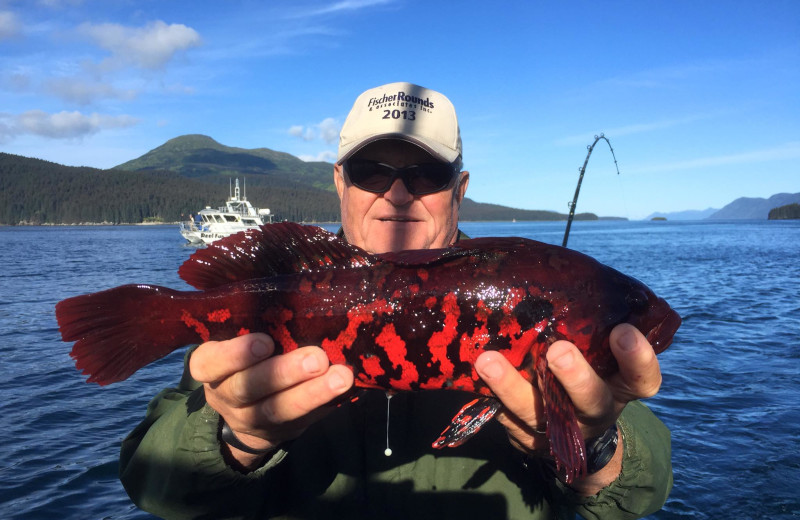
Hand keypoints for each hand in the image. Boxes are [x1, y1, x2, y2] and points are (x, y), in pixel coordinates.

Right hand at [189, 333, 353, 468]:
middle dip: (284, 373)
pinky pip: (303, 420)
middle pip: (249, 387)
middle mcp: (226, 395)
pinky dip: (326, 404)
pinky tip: (346, 390)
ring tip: (341, 377)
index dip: (235, 355)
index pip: (209, 363)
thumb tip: (297, 295)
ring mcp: (251, 419)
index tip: (264, 342)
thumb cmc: (246, 358)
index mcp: (210, 367)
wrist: (247, 410)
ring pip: (278, 409)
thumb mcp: (237, 340)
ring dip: (312, 393)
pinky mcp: (279, 432)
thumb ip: (255, 323)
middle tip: (317, 359)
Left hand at [474, 323, 661, 494]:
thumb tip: (560, 269)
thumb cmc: (586, 367)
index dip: (638, 358)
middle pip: (591, 401)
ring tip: (486, 361)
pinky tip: (471, 377)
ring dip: (510, 387)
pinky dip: (489, 398)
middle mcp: (595, 411)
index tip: (623, 331)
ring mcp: (560, 431)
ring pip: (537, 413)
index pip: (642, 378)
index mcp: (621, 386)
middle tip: (557, 350)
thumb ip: (590, 324)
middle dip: (575, 377)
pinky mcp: (527, 439)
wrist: (572, 429)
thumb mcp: (599, 351)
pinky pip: (506, 420)